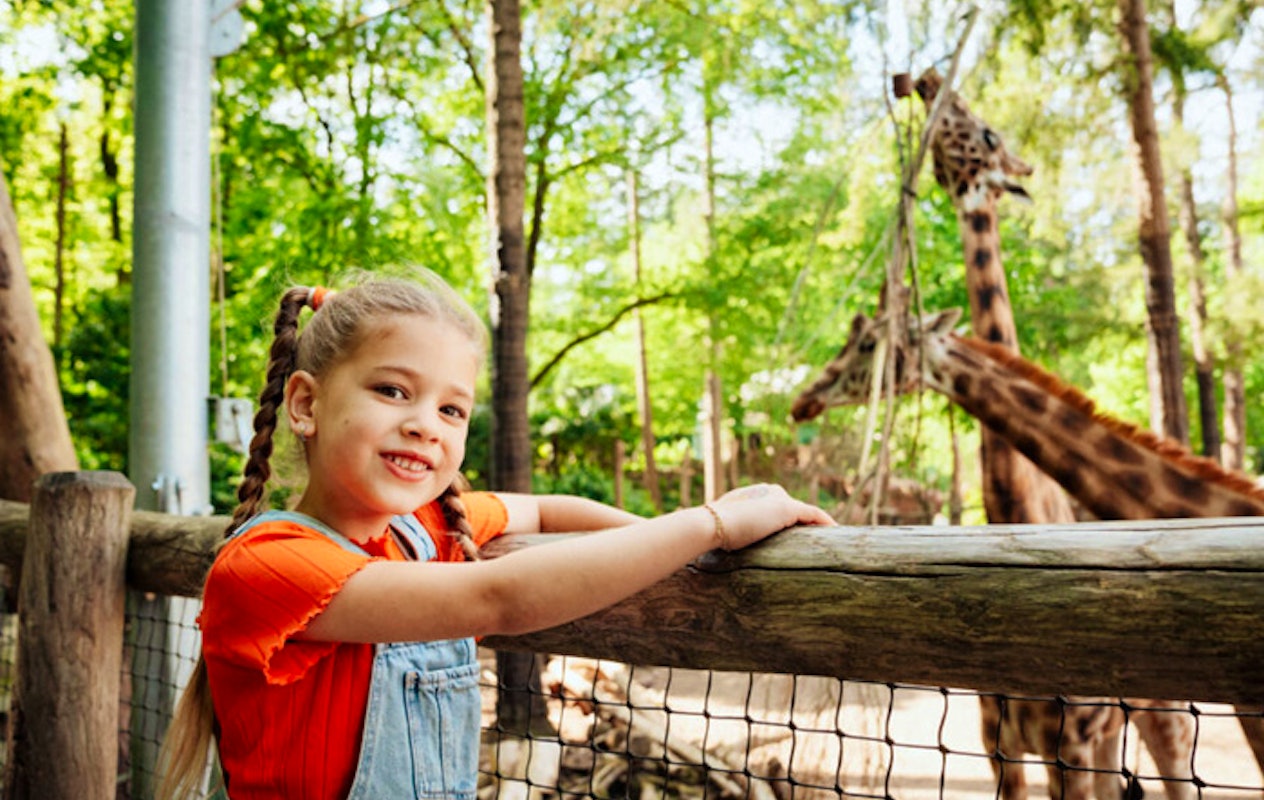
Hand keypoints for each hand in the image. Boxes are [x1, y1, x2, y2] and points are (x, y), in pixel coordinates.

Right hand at [706, 484, 835, 549]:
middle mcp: (768, 491)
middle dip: (804, 523)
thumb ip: (731, 532)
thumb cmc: (713, 531)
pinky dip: (824, 522)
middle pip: (793, 508)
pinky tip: (834, 531)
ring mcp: (778, 498)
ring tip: (827, 538)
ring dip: (817, 524)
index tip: (794, 535)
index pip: (775, 507)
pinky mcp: (787, 508)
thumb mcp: (724, 529)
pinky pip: (813, 514)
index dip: (786, 521)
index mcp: (752, 495)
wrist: (713, 525)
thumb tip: (726, 547)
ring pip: (805, 512)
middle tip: (815, 540)